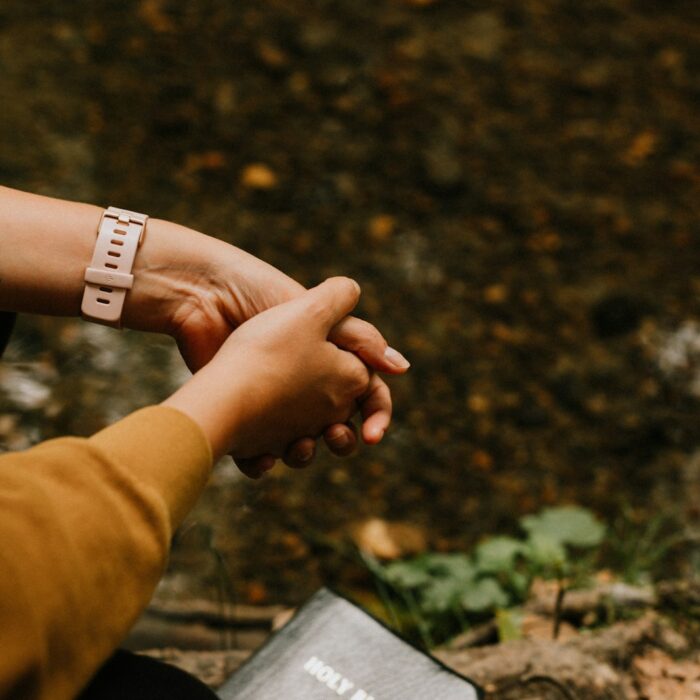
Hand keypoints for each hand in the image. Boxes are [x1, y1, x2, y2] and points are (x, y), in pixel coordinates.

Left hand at [123, 219, 408, 475]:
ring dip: (306, 453)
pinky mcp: (241, 414)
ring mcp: (273, 404)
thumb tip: (402, 366)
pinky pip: (259, 452)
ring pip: (301, 446)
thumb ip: (359, 335)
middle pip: (338, 426)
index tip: (372, 434)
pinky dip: (262, 460)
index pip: (366, 394)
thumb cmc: (259, 301)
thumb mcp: (315, 313)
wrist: (203, 300)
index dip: (376, 415)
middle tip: (333, 436)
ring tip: (297, 446)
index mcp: (328, 360)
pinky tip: (259, 455)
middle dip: (342, 439)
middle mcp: (305, 385)